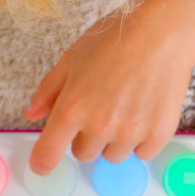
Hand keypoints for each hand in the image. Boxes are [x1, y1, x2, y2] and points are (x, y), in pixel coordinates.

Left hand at [24, 0, 194, 174]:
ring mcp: (130, 133)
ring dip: (115, 139)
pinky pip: (142, 153)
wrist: (162, 32)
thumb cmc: (114, 41)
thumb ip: (48, 91)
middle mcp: (99, 126)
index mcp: (72, 108)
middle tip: (101, 108)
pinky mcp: (158, 134)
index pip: (48, 153)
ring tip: (126, 106)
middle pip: (83, 154)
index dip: (43, 161)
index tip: (43, 163)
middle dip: (87, 136)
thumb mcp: (71, 60)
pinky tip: (145, 111)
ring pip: (113, 155)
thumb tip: (32, 114)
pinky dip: (141, 139)